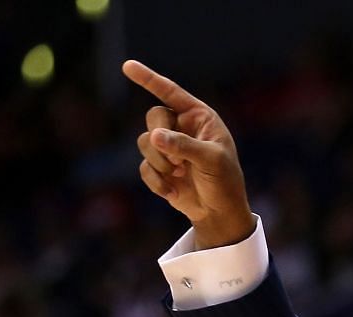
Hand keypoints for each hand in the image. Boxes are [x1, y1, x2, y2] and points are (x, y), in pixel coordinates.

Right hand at [122, 59, 251, 248]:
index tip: (127, 66)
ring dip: (159, 162)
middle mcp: (181, 127)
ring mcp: (168, 147)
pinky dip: (157, 181)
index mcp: (199, 117)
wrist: (219, 213)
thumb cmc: (224, 182)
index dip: (148, 79)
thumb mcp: (212, 161)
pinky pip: (144, 167)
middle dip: (161, 138)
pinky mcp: (158, 167)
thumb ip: (185, 146)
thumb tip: (154, 136)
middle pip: (154, 117)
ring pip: (144, 142)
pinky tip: (174, 191)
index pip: (171, 92)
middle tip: (178, 160)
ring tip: (179, 175)